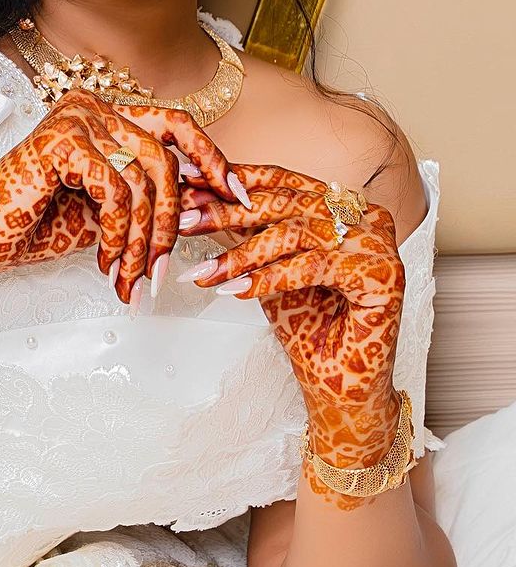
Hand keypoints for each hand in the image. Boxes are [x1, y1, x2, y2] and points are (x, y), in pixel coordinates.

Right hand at [0, 88, 244, 303]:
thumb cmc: (33, 225)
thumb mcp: (106, 211)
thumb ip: (146, 197)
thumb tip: (205, 202)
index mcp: (104, 115)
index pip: (177, 125)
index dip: (213, 159)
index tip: (239, 197)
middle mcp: (92, 106)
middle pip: (165, 159)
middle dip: (172, 222)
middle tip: (166, 270)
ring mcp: (76, 119)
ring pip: (144, 181)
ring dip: (142, 242)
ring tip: (132, 278)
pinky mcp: (62, 141)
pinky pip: (116, 191)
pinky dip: (117, 234)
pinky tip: (106, 261)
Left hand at [176, 162, 405, 468]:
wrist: (340, 386)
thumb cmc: (308, 327)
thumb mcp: (264, 268)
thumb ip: (243, 232)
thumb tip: (195, 199)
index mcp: (340, 206)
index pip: (282, 182)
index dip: (233, 181)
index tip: (187, 182)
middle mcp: (363, 217)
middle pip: (285, 203)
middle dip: (228, 212)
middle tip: (183, 220)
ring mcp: (378, 243)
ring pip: (295, 233)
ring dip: (241, 254)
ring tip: (203, 271)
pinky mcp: (383, 273)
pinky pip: (312, 265)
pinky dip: (269, 278)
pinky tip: (236, 291)